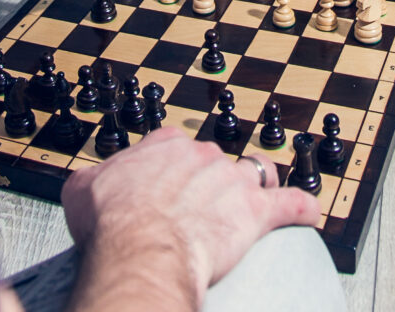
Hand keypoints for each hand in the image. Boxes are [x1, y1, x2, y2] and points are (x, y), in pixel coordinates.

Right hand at [61, 128, 318, 309]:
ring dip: (257, 185)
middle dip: (210, 182)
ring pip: (254, 173)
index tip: (168, 183)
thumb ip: (93, 180)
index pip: (175, 147)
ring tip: (257, 196)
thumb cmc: (114, 222)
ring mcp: (231, 180)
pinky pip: (291, 204)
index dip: (172, 168)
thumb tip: (89, 185)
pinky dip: (302, 207)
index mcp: (165, 145)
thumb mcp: (84, 190)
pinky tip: (310, 212)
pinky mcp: (255, 211)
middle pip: (214, 162)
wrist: (141, 248)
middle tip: (199, 208)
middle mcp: (202, 155)